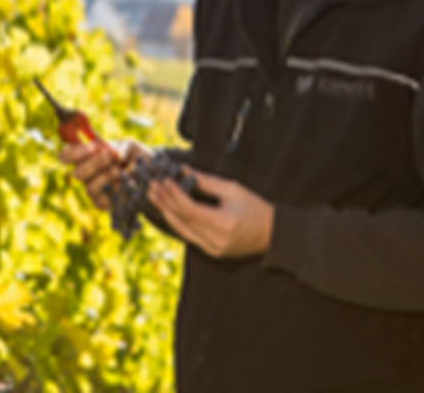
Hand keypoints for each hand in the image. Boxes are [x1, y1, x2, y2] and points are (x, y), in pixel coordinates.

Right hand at [59, 139, 147, 210]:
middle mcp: (86, 174)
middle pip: (77, 173)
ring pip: (90, 188)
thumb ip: (122, 147)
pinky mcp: (102, 203)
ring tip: (119, 171)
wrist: (150, 173)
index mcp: (86, 156)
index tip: (93, 147)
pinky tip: (124, 184)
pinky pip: (101, 201)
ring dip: (105, 178)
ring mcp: (93, 189)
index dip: (73, 152)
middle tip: (110, 158)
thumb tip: (115, 155)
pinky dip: (114, 192)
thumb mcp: (131, 146)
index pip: (65, 155)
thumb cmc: (135, 156)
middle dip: (95, 164)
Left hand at [148, 168, 272, 257]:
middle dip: (164, 202)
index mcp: (224, 223)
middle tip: (151, 186)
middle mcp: (216, 240)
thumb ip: (206, 181)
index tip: (164, 181)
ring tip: (153, 196)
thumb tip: (183, 170)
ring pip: (181, 230)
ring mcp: (213, 249)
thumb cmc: (255, 208)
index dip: (174, 195)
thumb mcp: (233, 189)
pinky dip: (177, 222)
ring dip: (166, 212)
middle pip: (182, 221)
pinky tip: (168, 210)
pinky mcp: (211, 252)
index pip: (191, 210)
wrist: (272, 233)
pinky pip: (188, 236)